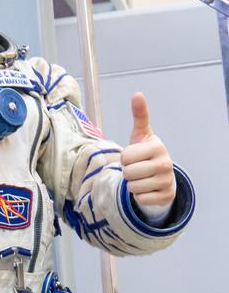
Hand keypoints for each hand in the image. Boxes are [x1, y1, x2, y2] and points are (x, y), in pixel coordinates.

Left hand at [120, 92, 175, 206]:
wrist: (161, 176)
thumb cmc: (146, 153)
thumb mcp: (141, 135)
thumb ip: (139, 116)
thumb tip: (137, 94)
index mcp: (158, 147)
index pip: (125, 157)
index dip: (125, 158)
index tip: (134, 156)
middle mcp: (166, 164)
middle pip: (128, 172)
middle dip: (127, 171)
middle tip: (137, 168)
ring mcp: (168, 182)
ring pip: (132, 187)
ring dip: (132, 184)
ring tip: (141, 178)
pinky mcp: (166, 198)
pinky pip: (139, 199)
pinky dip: (139, 196)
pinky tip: (147, 188)